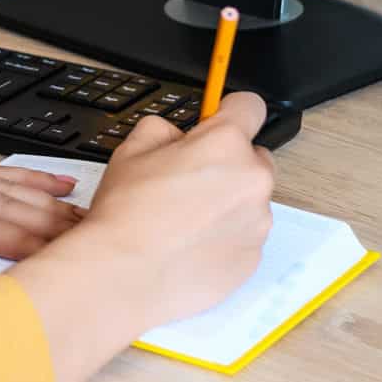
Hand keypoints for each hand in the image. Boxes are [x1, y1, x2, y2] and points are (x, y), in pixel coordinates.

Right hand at [9, 94, 273, 381]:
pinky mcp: (252, 257)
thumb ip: (164, 130)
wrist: (124, 275)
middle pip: (253, 158)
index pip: (250, 106)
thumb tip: (178, 136)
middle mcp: (252, 180)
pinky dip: (224, 237)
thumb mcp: (132, 148)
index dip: (230, 112)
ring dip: (226, 204)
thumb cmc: (127, 214)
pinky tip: (189, 245)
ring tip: (183, 221)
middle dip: (228, 164)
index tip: (219, 121)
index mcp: (225, 144)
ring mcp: (257, 222)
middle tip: (189, 182)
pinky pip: (244, 236)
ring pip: (248, 201)